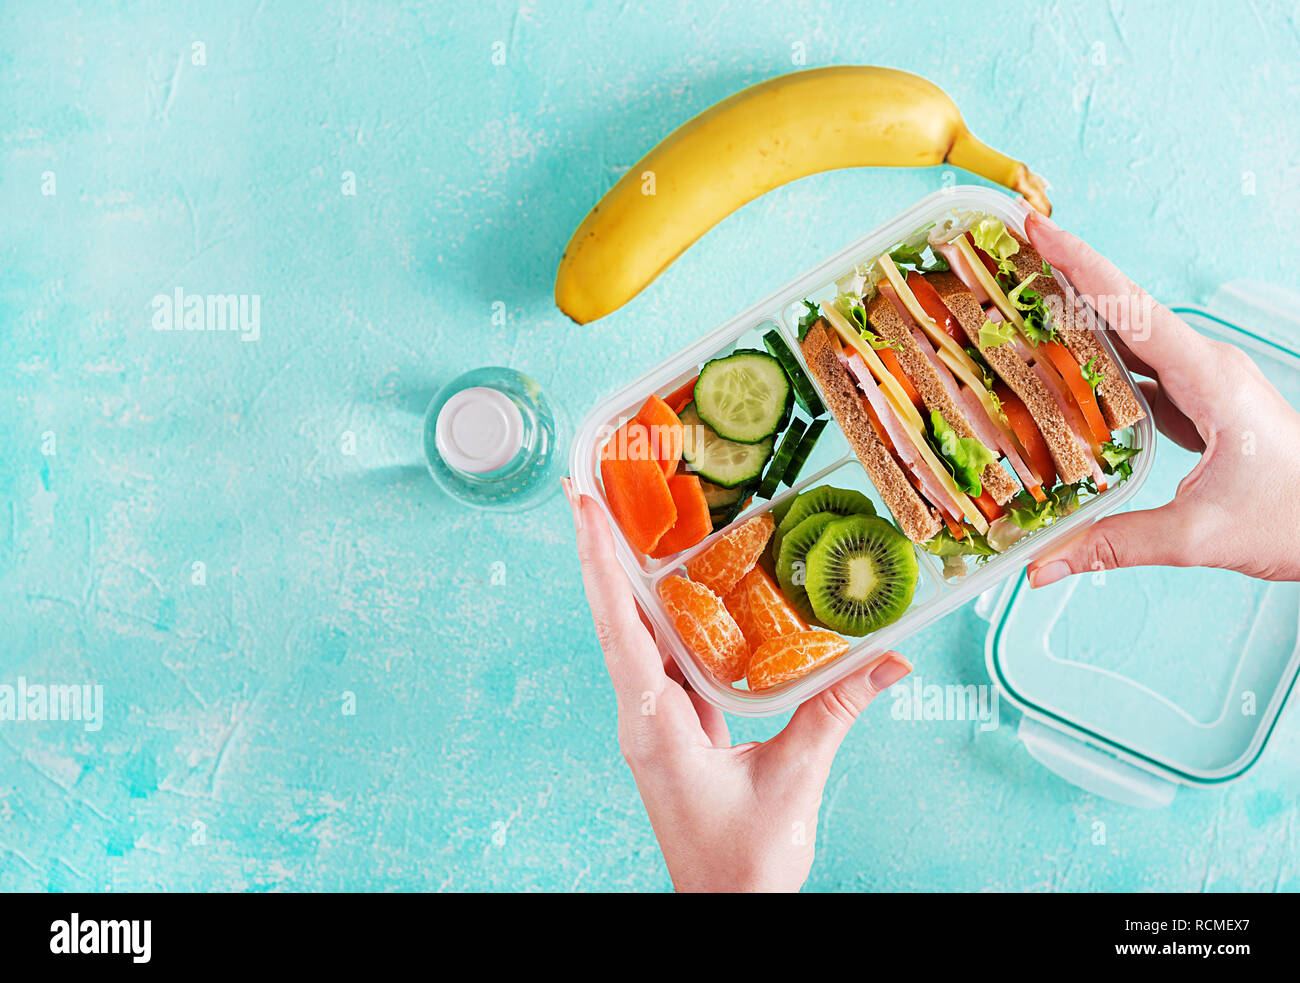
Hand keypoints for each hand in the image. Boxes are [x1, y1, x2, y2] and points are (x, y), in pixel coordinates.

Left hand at [563, 478, 910, 892]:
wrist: (724, 907)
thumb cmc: (744, 862)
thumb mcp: (794, 779)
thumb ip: (835, 714)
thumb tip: (889, 659)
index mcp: (655, 724)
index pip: (620, 626)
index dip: (600, 563)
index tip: (583, 507)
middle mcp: (643, 714)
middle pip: (614, 617)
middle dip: (600, 554)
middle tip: (587, 491)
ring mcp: (655, 720)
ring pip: (634, 635)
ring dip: (625, 579)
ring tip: (622, 522)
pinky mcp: (675, 728)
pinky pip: (664, 658)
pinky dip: (665, 616)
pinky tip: (677, 587)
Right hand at [1023, 210, 1299, 586]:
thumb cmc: (1294, 520)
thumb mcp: (1200, 536)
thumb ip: (1116, 546)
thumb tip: (1043, 563)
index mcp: (1209, 378)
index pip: (1132, 309)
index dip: (1080, 265)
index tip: (1038, 228)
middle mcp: (1206, 367)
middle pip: (1125, 309)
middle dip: (1066, 277)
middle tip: (1009, 257)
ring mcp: (1204, 382)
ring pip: (1130, 338)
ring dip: (1079, 318)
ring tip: (1022, 304)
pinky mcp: (1199, 403)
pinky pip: (1139, 371)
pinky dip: (1097, 364)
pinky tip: (1061, 372)